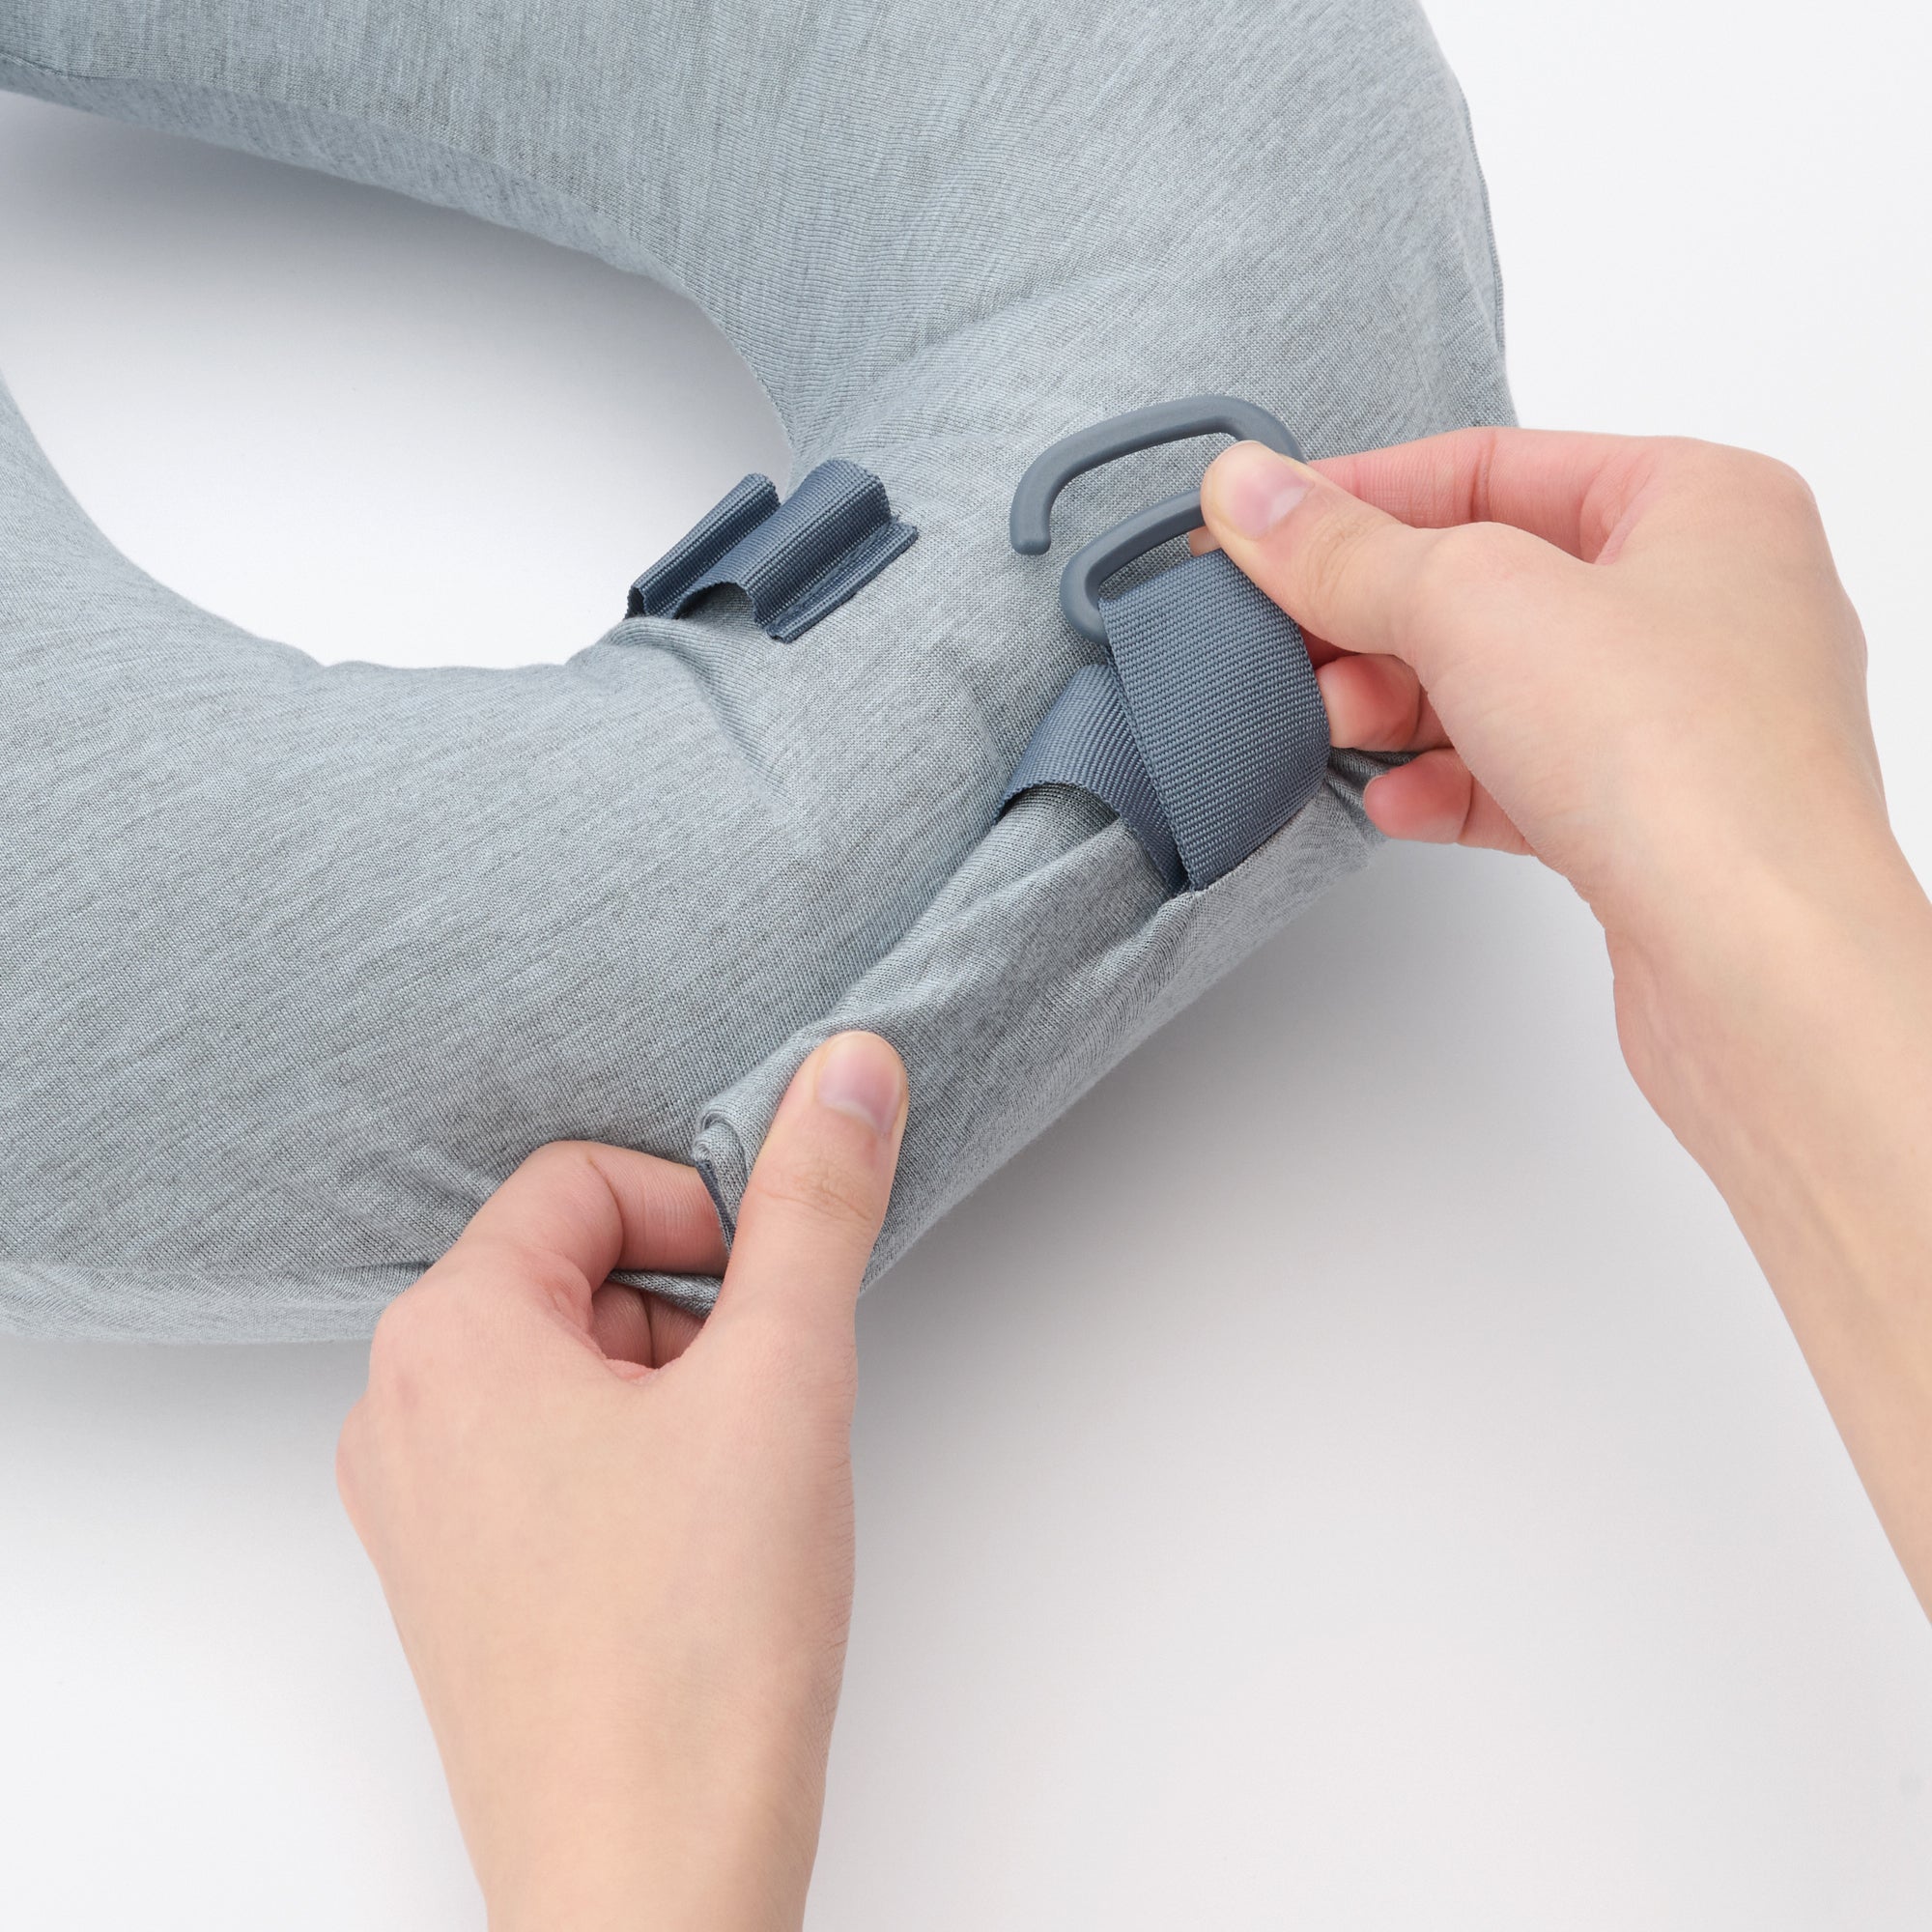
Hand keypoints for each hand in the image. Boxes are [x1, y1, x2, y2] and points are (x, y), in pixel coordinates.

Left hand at [337, 1031, 908, 1931]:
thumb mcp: (781, 1381)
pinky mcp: (459, 1583)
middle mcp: (402, 1412)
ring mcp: (422, 1508)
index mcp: (447, 1338)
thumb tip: (849, 1066)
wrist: (652, 1887)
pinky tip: (700, 1548)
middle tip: (764, 1405)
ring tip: (738, 1491)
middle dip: (693, 1310)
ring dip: (675, 1388)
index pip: (584, 1180)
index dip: (703, 1215)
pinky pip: (552, 1454)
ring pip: (573, 1364)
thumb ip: (816, 1205)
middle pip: (574, 1269)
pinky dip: (641, 1461)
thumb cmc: (695, 1649)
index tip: (774, 1294)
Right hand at [1200, 431, 1931, 1615]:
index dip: (1352, 492)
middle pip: (1488, 576)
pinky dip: (1435, 784)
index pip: (1487, 468)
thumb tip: (1242, 490)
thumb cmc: (1692, 801)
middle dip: (1366, 608)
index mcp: (1700, 511)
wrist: (1781, 1004)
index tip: (1237, 526)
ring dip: (1394, 705)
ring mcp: (1674, 734)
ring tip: (1310, 732)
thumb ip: (1349, 553)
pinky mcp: (1641, 841)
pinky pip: (1508, 779)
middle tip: (1257, 636)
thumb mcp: (1486, 617)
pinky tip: (1374, 804)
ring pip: (1492, 687)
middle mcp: (1705, 612)